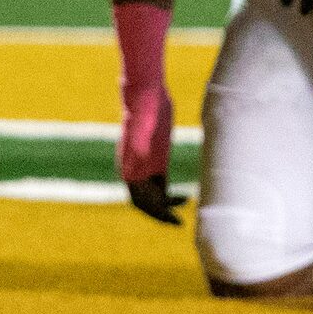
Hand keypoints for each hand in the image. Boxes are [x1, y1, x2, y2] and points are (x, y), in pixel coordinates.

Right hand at [118, 84, 179, 223]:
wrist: (146, 91)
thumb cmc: (143, 103)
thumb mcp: (143, 119)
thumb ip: (139, 136)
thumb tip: (141, 155)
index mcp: (129, 165)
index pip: (138, 199)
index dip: (153, 212)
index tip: (171, 218)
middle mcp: (135, 168)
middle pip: (145, 202)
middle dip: (159, 214)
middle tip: (179, 222)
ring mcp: (146, 165)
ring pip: (153, 196)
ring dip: (165, 208)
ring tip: (183, 213)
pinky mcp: (156, 159)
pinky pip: (160, 186)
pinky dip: (169, 196)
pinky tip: (184, 198)